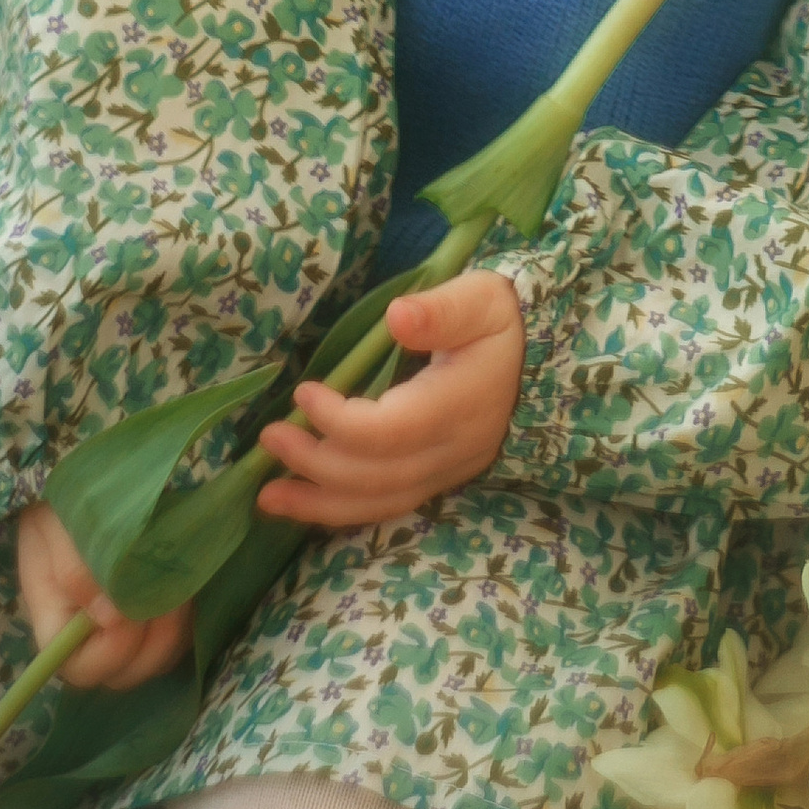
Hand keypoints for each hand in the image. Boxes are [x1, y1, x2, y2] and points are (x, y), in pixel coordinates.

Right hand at [15, 499, 193, 692]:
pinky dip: (188, 617)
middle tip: (165, 596)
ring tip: (178, 584)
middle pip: (125, 674)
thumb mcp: (58, 528)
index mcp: (55, 624)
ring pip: (158, 659)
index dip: (109, 652)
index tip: (127, 611)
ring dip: (174, 628)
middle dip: (150, 642)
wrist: (88, 481)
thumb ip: (77, 571)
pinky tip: (187, 583)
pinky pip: (179, 636)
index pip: (81, 670)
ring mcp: (124, 629)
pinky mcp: (154, 613)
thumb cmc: (63, 503)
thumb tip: (112, 619)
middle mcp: (90, 637)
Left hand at [254, 268, 525, 534]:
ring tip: (267, 498)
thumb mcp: (481, 299)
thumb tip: (397, 317)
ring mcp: (446, 473)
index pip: (389, 432)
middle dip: (314, 463)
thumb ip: (441, 310)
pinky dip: (343, 509)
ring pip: (378, 503)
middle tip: (267, 440)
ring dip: (319, 504)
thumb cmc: (500, 322)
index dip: (338, 420)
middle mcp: (452, 451)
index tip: (303, 391)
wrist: (541, 360)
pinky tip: (308, 505)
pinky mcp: (437, 480)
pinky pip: (386, 506)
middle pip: (375, 475)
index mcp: (459, 405)